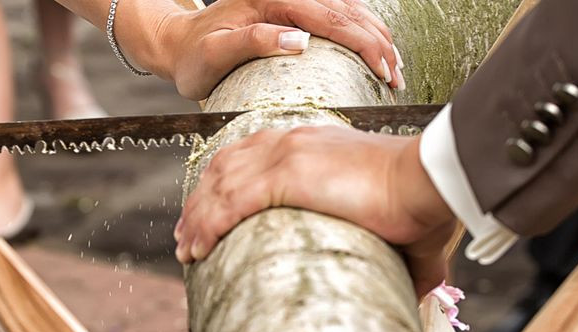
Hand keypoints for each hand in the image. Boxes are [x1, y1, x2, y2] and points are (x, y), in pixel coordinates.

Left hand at [127, 0, 402, 99]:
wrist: (180, 43)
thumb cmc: (194, 55)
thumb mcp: (215, 53)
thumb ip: (254, 42)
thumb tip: (300, 41)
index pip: (331, 18)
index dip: (364, 44)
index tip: (383, 70)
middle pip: (347, 12)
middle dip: (378, 43)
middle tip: (397, 76)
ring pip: (349, 11)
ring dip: (376, 37)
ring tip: (395, 67)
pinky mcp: (295, 9)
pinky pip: (339, 15)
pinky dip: (362, 32)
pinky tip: (377, 48)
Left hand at [174, 126, 455, 296]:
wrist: (427, 182)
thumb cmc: (422, 204)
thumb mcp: (396, 221)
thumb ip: (401, 254)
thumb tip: (421, 291)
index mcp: (313, 143)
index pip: (255, 154)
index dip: (228, 182)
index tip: (214, 211)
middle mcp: (293, 141)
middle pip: (227, 165)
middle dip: (201, 201)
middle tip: (188, 234)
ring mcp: (286, 154)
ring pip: (221, 184)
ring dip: (197, 217)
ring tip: (186, 248)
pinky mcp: (285, 175)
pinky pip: (229, 202)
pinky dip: (207, 225)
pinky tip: (198, 247)